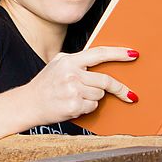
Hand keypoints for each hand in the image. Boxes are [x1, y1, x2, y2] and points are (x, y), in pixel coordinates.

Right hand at [24, 46, 138, 125]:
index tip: (133, 54)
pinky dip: (87, 108)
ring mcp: (72, 90)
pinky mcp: (73, 106)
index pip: (99, 54)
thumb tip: (103, 60)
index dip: (118, 53)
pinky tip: (74, 105)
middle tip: (129, 95)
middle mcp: (71, 74)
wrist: (28, 104)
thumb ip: (78, 61)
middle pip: (105, 80)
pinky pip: (92, 107)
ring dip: (94, 98)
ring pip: (100, 95)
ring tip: (77, 97)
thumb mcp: (58, 64)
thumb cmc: (45, 84)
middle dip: (119, 88)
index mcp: (69, 60)